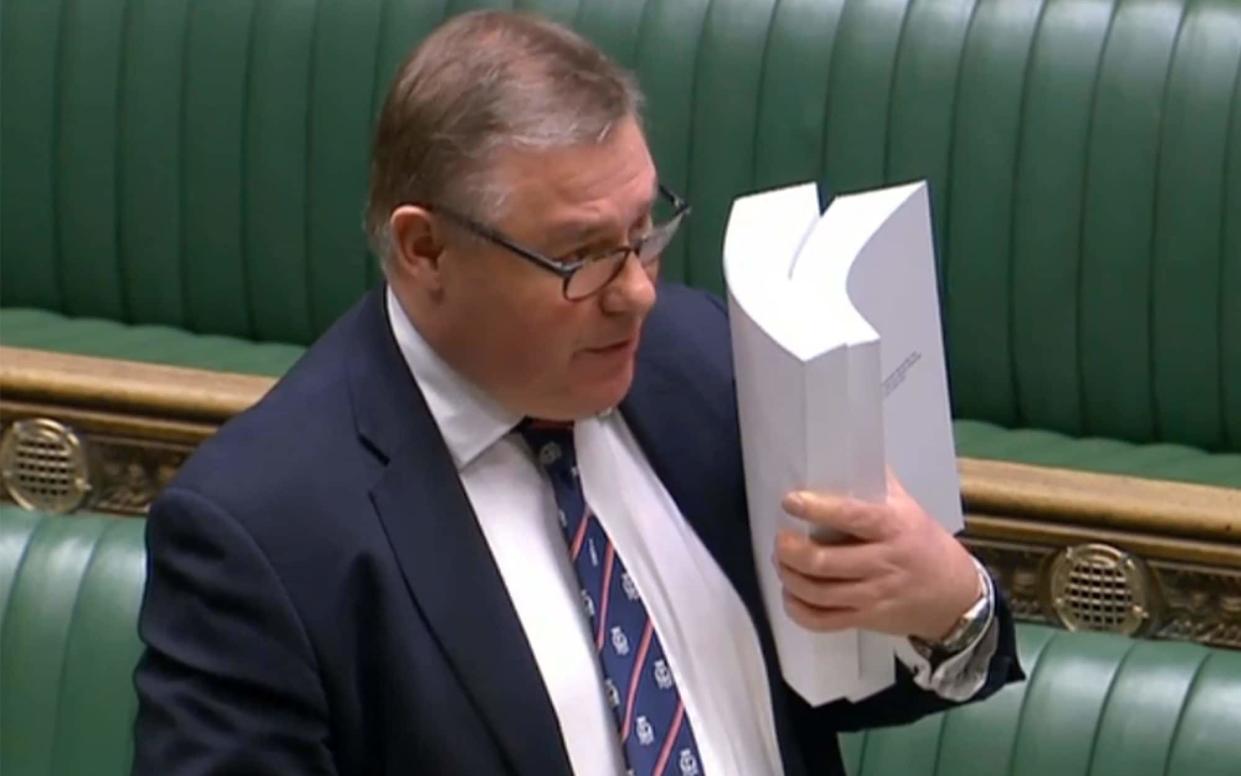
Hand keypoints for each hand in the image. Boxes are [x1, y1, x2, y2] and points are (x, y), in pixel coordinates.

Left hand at [773, 471, 980, 641]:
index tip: (790, 501)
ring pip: (818, 593)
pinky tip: (790, 594)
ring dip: (789, 577)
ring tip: (782, 562)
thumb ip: (877, 483)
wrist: (955, 595)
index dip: (817, 509)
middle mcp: (883, 562)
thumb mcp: (908, 508)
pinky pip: (824, 621)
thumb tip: (842, 451)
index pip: (852, 516)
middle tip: (780, 539)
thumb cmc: (924, 542)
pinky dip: (798, 610)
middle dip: (790, 550)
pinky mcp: (867, 620)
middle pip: (824, 562)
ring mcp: (874, 595)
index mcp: (893, 527)